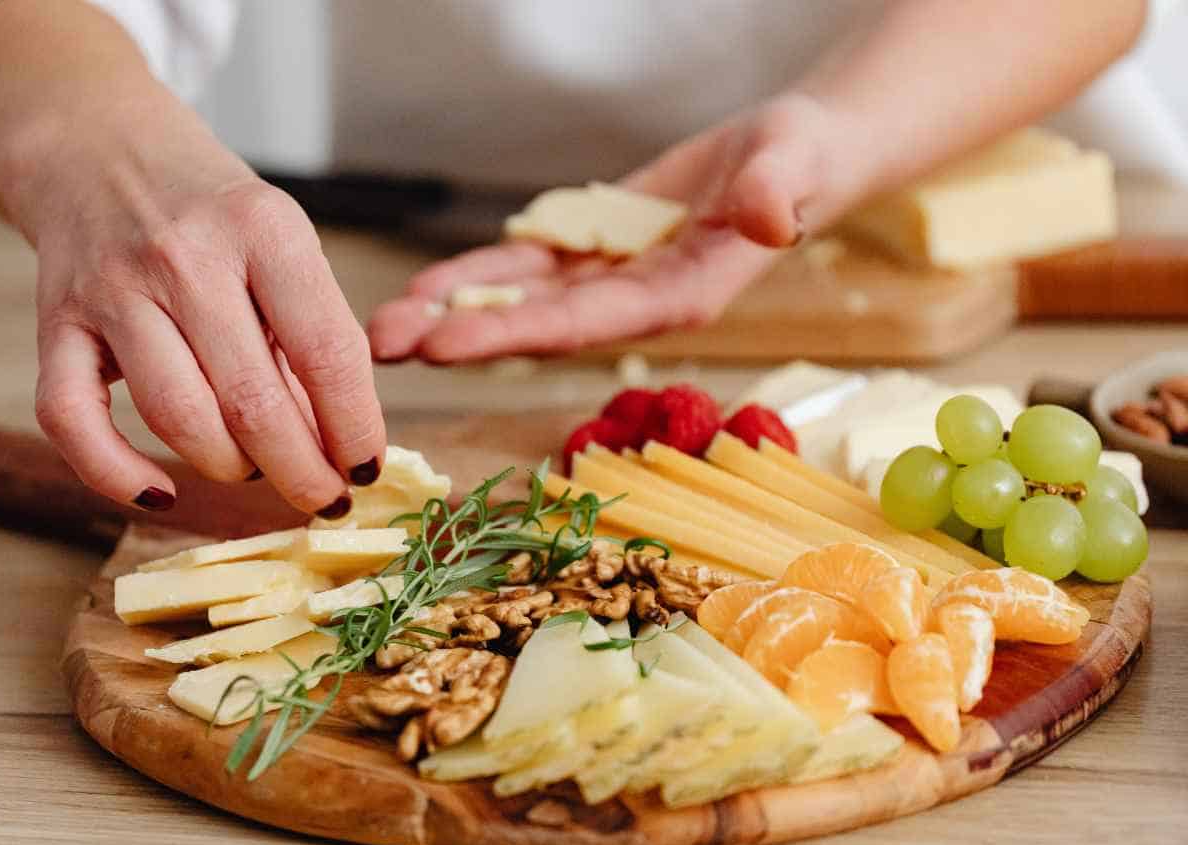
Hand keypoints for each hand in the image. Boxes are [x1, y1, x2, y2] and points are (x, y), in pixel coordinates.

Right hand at [14, 107, 385, 516]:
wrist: (99, 149)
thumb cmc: (212, 214)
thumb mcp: (281, 244)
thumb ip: (309, 333)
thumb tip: (339, 447)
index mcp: (264, 230)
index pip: (328, 351)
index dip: (355, 428)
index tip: (367, 469)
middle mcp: (186, 257)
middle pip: (253, 402)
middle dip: (301, 472)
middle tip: (323, 498)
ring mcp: (114, 290)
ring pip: (177, 418)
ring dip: (228, 468)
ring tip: (255, 471)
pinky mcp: (56, 323)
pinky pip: (73, 421)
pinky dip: (116, 473)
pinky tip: (160, 493)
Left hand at [368, 93, 845, 362]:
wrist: (801, 155)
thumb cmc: (806, 161)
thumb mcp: (794, 167)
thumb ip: (776, 195)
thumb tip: (766, 221)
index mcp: (679, 297)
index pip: (584, 323)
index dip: (514, 334)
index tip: (446, 346)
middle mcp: (636, 301)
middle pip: (537, 325)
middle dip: (461, 336)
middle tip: (381, 346)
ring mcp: (613, 279)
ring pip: (521, 301)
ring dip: (454, 315)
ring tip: (382, 327)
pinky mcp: (599, 252)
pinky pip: (528, 269)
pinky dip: (478, 278)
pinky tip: (426, 289)